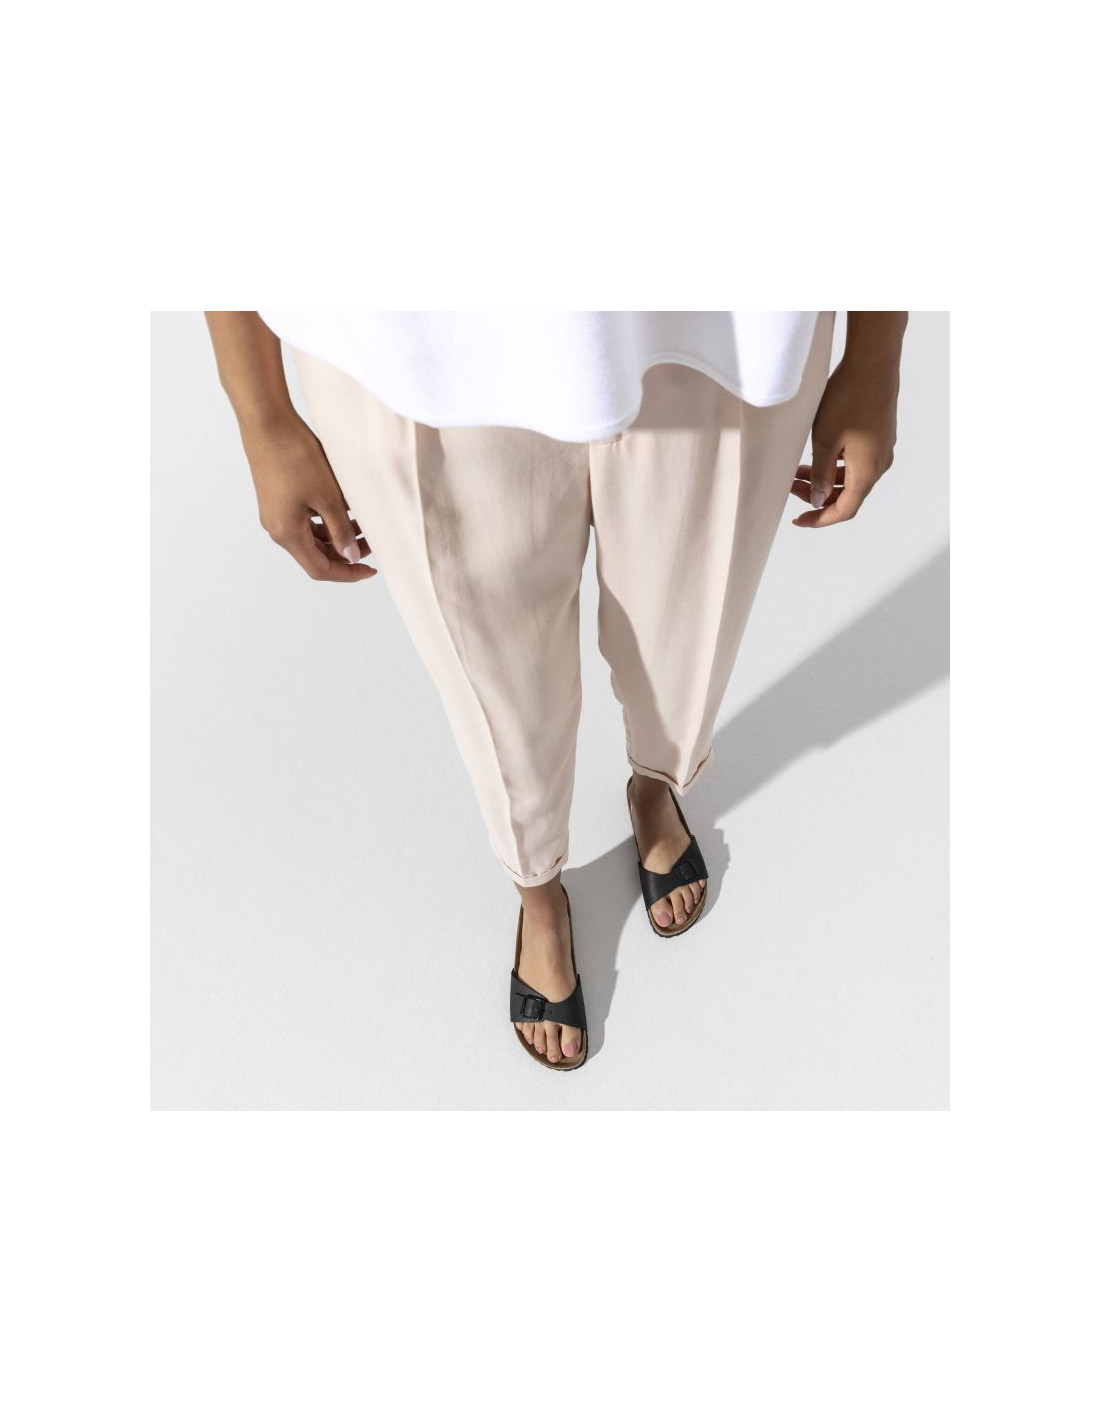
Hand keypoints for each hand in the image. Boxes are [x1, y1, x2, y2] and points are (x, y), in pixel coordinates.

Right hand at [240, 412, 375, 582]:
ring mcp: (275, 514)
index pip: (321, 569)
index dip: (347, 573)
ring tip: (363, 523)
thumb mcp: (328, 497)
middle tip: (372, 542)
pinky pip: (304, 521)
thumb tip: (351, 557)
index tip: (370, 569)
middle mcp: (277, 529)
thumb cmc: (296, 457)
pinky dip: (325, 521)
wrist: (266, 421)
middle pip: (316, 555)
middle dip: (345, 552)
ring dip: (337, 535)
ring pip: (312, 537)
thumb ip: (341, 531)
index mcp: (287, 533)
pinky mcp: (277, 499)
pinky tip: (345, 508)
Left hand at [790, 352, 899, 527]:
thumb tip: (818, 500)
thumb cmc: (848, 399)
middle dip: (819, 497)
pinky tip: (817, 455)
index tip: (800, 520)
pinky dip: (836, 465)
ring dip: (825, 479)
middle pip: (849, 495)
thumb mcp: (824, 441)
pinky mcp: (880, 436)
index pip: (845, 510)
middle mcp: (879, 464)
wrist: (873, 364)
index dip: (821, 519)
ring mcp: (882, 449)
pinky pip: (857, 461)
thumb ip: (820, 475)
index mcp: (867, 471)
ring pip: (851, 477)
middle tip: (791, 489)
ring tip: (797, 472)